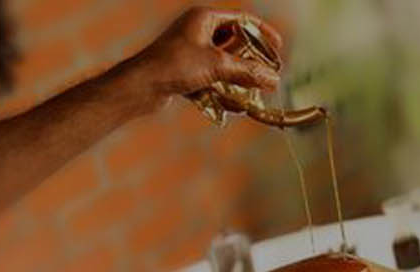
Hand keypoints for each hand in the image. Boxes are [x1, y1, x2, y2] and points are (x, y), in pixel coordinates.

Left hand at [116, 8, 284, 107]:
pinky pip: (213, 78)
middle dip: (251, 62)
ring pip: (225, 64)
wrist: (140, 86)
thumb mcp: (218, 66)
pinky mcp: (186, 70)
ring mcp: (191, 51)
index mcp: (204, 18)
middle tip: (267, 75)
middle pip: (236, 43)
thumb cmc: (174, 65)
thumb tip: (274, 79)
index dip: (264, 33)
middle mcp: (197, 30)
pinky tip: (231, 106)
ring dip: (238, 80)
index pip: (243, 20)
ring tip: (251, 94)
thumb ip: (249, 72)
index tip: (279, 48)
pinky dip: (223, 90)